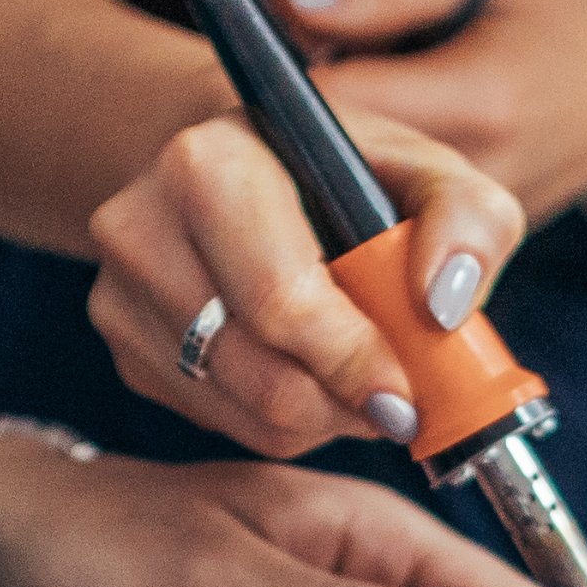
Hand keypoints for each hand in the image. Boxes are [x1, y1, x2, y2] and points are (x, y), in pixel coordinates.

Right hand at [89, 91, 527, 463]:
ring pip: (244, 412)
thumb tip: (445, 306)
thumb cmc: (342, 174)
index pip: (282, 301)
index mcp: (208, 164)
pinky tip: (304, 371)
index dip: (354, 362)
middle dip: (345, 402)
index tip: (408, 397)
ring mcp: (119, 294)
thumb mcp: (428, 172)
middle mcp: (140, 227)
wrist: (243, 167)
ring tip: (357, 378)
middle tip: (397, 403)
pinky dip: (279, 419)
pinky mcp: (125, 347)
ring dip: (321, 417)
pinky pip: (220, 422)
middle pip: (260, 375)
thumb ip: (467, 222)